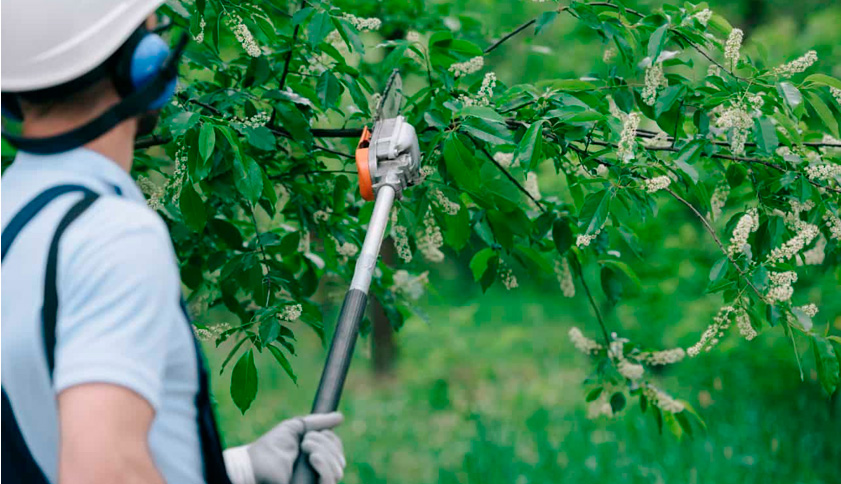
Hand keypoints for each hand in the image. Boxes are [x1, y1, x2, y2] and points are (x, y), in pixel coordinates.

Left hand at [223, 412, 344, 483]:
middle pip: (339, 458)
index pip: (337, 449)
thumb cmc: (270, 448)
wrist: (254, 466)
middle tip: (305, 441)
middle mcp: (318, 471)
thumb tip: (340, 416)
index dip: (331, 438)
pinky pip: (329, 481)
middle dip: (324, 443)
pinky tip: (313, 458)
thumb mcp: (295, 429)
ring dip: (323, 452)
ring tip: (304, 448)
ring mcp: (315, 481)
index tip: (312, 433)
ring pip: (337, 468)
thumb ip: (317, 422)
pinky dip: (324, 466)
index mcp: (316, 457)